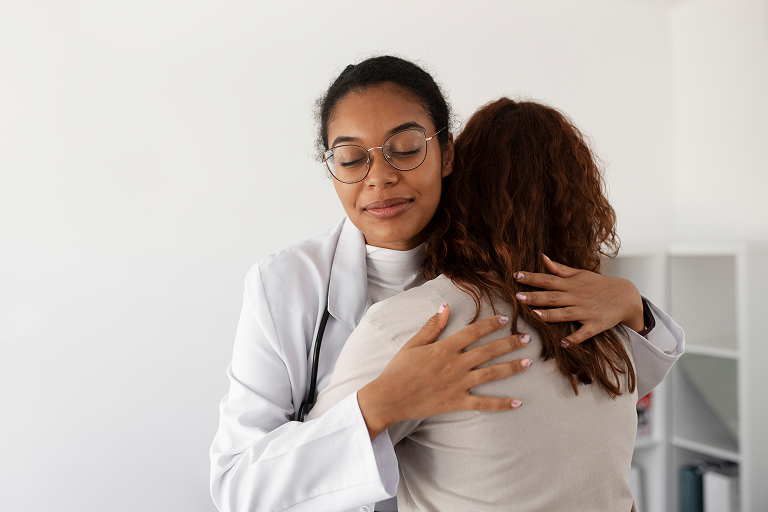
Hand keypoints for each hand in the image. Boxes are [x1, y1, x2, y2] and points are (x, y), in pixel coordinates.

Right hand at [357, 303, 531, 439]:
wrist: (389, 397)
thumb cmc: (398, 369)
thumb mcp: (412, 343)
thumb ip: (431, 326)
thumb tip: (445, 306)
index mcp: (444, 348)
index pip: (473, 332)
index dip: (490, 325)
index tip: (505, 319)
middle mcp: (455, 364)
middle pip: (488, 351)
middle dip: (510, 343)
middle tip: (528, 338)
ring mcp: (458, 384)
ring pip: (491, 374)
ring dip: (512, 368)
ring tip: (528, 362)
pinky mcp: (457, 402)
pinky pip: (484, 403)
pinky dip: (502, 404)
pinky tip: (518, 402)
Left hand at [513, 254, 644, 346]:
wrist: (626, 296)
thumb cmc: (599, 284)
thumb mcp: (580, 274)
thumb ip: (560, 269)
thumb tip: (542, 257)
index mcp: (571, 284)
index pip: (548, 279)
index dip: (532, 278)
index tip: (516, 275)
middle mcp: (577, 297)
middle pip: (553, 297)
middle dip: (536, 297)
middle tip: (518, 297)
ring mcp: (586, 312)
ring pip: (565, 314)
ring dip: (550, 315)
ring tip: (535, 315)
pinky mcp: (595, 325)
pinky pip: (583, 333)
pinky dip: (574, 339)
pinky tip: (563, 344)